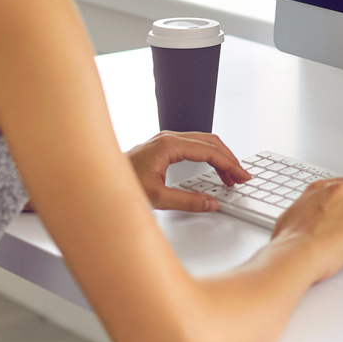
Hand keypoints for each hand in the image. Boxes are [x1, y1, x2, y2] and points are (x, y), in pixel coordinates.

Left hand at [126, 131, 251, 212]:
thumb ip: (187, 201)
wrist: (101, 179)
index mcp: (169, 145)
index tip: (241, 176)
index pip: (209, 151)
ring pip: (203, 143)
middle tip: (241, 176)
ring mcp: (166, 140)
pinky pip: (194, 147)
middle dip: (228, 159)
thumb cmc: (121, 184)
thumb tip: (211, 203)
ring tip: (230, 177)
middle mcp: (169, 138)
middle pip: (210, 142)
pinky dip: (208, 157)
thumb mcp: (157, 197)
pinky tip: (213, 170)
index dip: (229, 164)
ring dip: (219, 158)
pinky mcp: (164, 147)